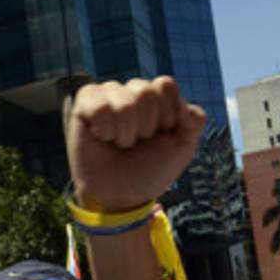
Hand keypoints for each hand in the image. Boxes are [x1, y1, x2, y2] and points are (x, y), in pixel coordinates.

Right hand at [66, 77, 206, 211]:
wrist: (121, 195)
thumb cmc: (150, 170)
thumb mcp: (182, 149)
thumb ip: (194, 121)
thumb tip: (181, 101)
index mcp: (157, 97)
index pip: (164, 84)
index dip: (166, 114)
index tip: (162, 135)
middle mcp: (132, 91)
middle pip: (144, 90)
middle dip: (146, 126)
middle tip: (138, 143)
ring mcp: (107, 95)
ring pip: (123, 100)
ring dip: (126, 132)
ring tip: (121, 143)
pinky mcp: (84, 103)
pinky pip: (99, 106)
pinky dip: (105, 130)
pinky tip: (103, 138)